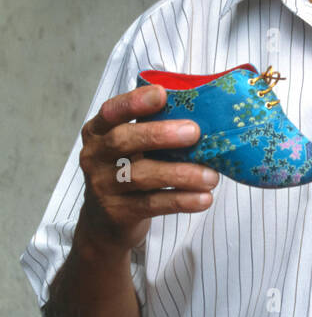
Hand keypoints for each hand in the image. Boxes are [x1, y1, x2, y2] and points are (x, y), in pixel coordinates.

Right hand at [78, 83, 217, 253]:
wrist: (105, 222)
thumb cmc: (128, 169)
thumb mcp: (131, 145)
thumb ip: (153, 126)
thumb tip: (204, 109)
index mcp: (98, 131)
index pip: (111, 111)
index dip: (134, 102)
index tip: (161, 94)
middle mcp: (94, 156)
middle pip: (123, 141)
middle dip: (160, 134)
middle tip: (194, 132)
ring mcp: (102, 186)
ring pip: (142, 176)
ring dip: (181, 174)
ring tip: (212, 176)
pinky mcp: (116, 212)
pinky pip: (152, 204)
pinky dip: (181, 200)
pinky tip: (204, 198)